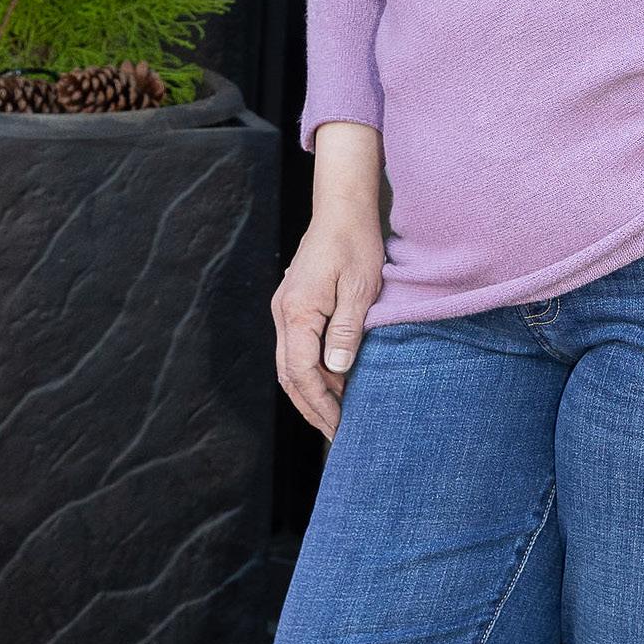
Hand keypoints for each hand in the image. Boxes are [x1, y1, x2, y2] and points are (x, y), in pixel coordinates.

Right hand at [273, 121, 384, 437]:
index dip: (321, 405)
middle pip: (289, 376)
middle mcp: (283, 314)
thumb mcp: (360, 287)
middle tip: (338, 434)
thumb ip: (347, 330)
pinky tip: (335, 383)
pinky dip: (312, 373)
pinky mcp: (294, 307)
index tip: (341, 428)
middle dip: (312, 408)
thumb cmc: (355, 243)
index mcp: (297, 312)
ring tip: (338, 417)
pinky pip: (297, 350)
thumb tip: (336, 371)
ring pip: (289, 366)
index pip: (302, 373)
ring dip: (311, 393)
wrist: (342, 209)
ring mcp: (285, 310)